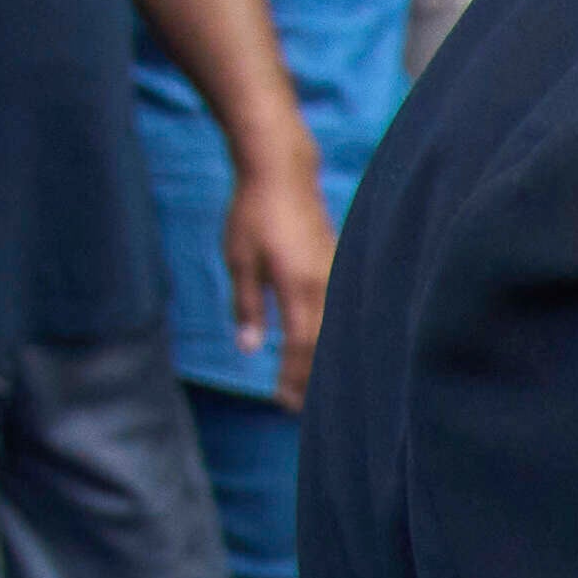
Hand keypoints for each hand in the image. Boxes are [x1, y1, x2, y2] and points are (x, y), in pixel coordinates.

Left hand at [222, 157, 332, 404]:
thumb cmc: (254, 212)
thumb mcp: (239, 259)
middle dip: (311, 378)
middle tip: (298, 407)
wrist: (282, 170)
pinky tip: (321, 349)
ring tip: (311, 385)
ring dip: (322, 360)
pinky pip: (338, 312)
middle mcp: (324, 284)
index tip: (283, 400)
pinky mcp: (337, 266)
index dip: (294, 377)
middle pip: (324, 345)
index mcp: (298, 285)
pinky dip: (329, 336)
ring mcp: (335, 274)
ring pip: (335, 330)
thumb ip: (248, 306)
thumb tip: (251, 347)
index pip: (301, 345)